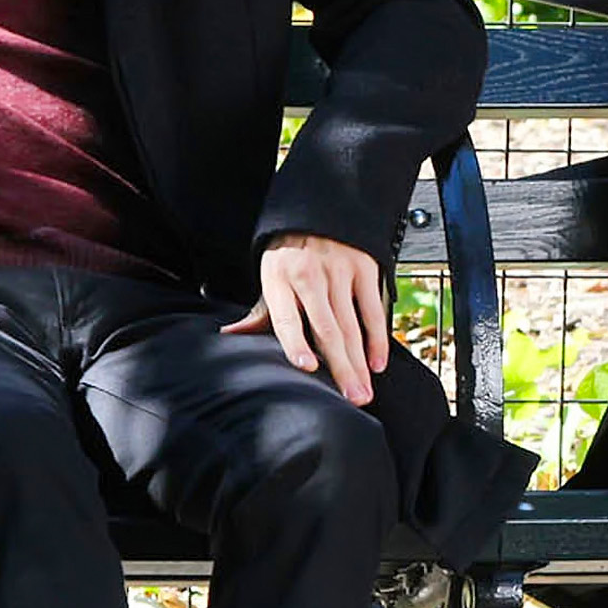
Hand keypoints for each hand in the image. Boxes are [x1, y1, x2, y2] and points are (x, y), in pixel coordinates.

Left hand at [227, 233, 390, 405]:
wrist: (318, 208)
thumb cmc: (290, 254)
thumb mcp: (270, 277)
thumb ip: (260, 312)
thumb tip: (230, 337)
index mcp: (279, 278)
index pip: (286, 317)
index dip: (296, 342)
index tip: (307, 367)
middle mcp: (310, 274)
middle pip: (326, 329)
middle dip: (341, 367)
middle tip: (351, 399)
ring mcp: (339, 270)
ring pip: (351, 325)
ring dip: (359, 362)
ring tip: (363, 392)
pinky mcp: (364, 267)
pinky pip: (372, 309)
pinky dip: (377, 338)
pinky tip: (377, 363)